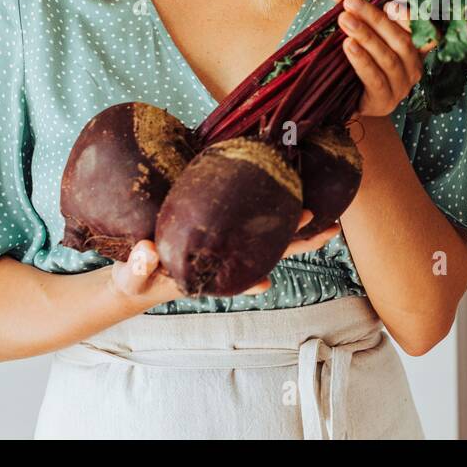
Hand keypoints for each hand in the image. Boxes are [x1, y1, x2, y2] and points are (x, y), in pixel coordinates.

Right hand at [109, 211, 342, 305]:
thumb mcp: (132, 277)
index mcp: (211, 275)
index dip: (269, 261)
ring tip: (326, 207)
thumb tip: (146, 252)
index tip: (289, 248)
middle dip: (302, 238)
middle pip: (272, 250)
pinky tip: (287, 187)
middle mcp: (227, 261)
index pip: (248, 268)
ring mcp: (227, 244)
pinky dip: (269, 205)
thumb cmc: (136, 279)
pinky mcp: (219, 226)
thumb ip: (138, 267)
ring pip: (268, 234)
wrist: (136, 276)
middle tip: (334, 225)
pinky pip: (249, 216)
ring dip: (296, 222)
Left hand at [326, 0, 435, 118]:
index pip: (426, 29)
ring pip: (389, 58)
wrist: (348, 99)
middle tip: (351, 3)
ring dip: (366, 36)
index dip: (413, 15)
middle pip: (401, 39)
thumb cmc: (359, 56)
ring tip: (345, 21)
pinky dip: (362, 61)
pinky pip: (375, 78)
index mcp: (415, 45)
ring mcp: (402, 85)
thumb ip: (351, 2)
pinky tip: (348, 45)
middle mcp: (414, 64)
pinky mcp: (385, 100)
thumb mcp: (358, 23)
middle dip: (375, 18)